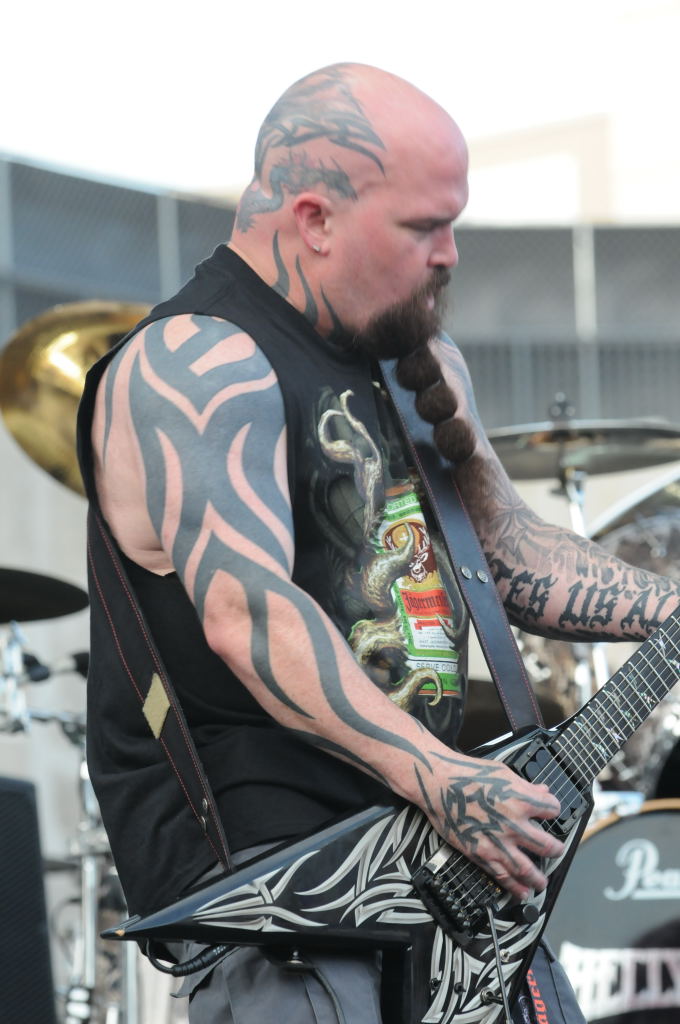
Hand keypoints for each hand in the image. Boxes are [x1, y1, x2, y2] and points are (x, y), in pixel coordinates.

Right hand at [420, 753, 563, 899]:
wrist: (438, 783)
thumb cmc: (467, 773)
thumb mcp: (502, 772)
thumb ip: (525, 786)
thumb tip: (542, 791)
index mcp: (521, 800)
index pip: (551, 809)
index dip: (553, 809)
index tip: (551, 811)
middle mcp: (513, 824)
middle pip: (546, 845)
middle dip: (556, 850)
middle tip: (557, 851)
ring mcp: (497, 841)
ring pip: (526, 868)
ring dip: (537, 878)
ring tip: (542, 883)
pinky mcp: (480, 852)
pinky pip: (501, 874)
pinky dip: (513, 886)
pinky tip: (521, 892)